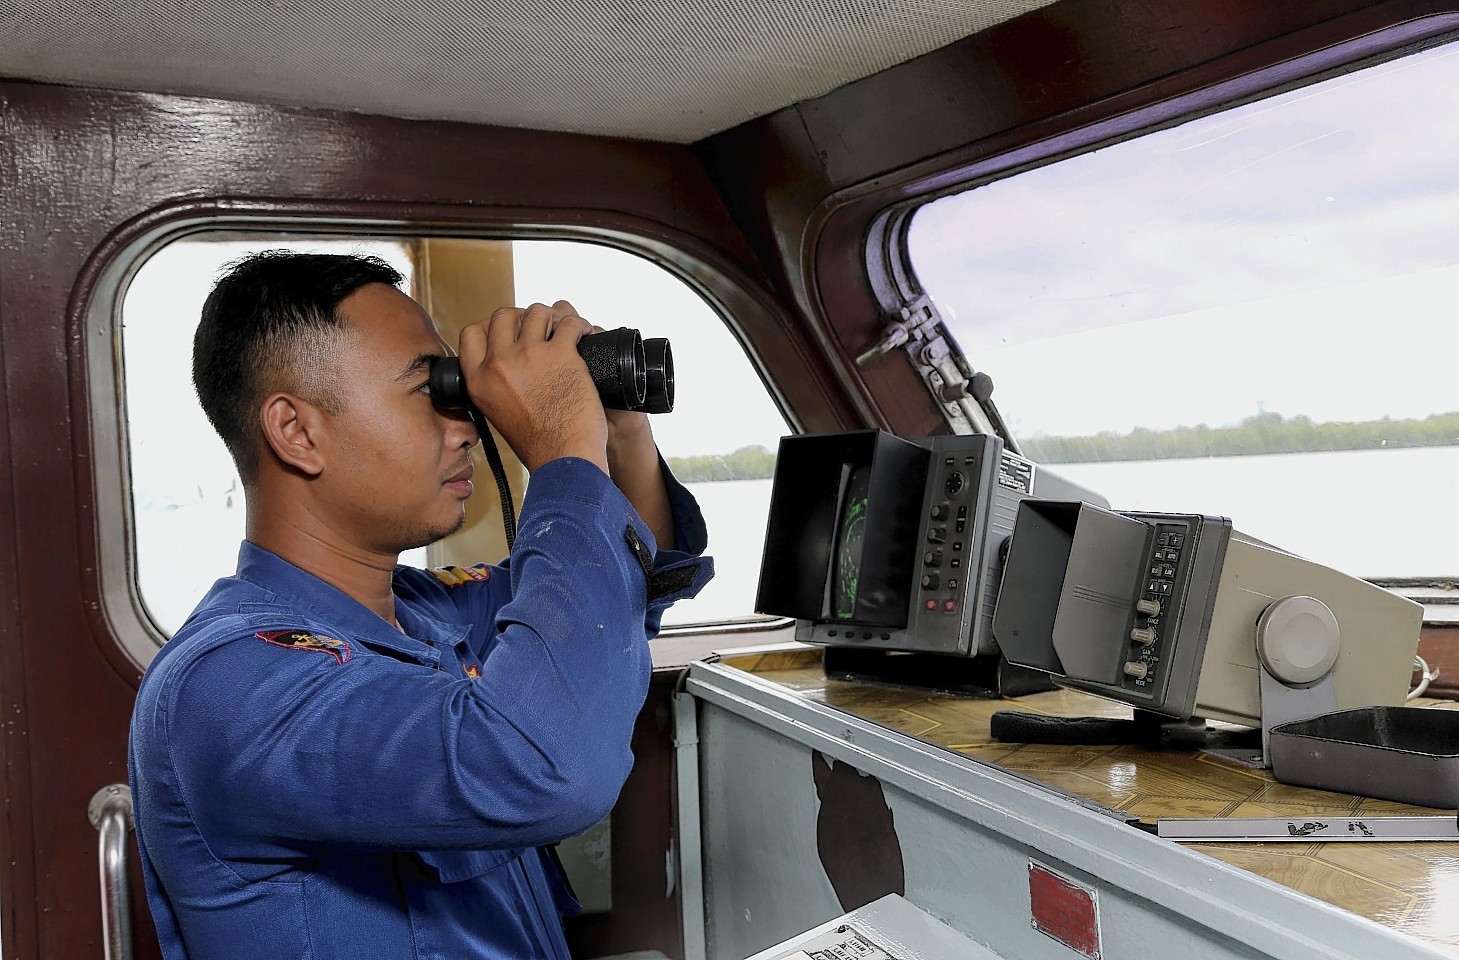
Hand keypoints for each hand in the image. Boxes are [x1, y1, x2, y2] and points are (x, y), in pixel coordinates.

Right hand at [456, 301, 608, 472]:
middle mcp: (498, 364)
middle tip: (538, 327)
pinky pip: (568, 323)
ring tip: (562, 329)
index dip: (490, 325)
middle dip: (522, 316)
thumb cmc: (537, 443)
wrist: (563, 458)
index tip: (507, 329)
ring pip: (536, 311)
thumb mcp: (496, 412)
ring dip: (552, 316)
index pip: (471, 333)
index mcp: (478, 380)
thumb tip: (503, 361)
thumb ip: (494, 384)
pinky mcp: (561, 354)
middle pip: (503, 315)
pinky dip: (578, 324)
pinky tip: (582, 334)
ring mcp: (529, 355)